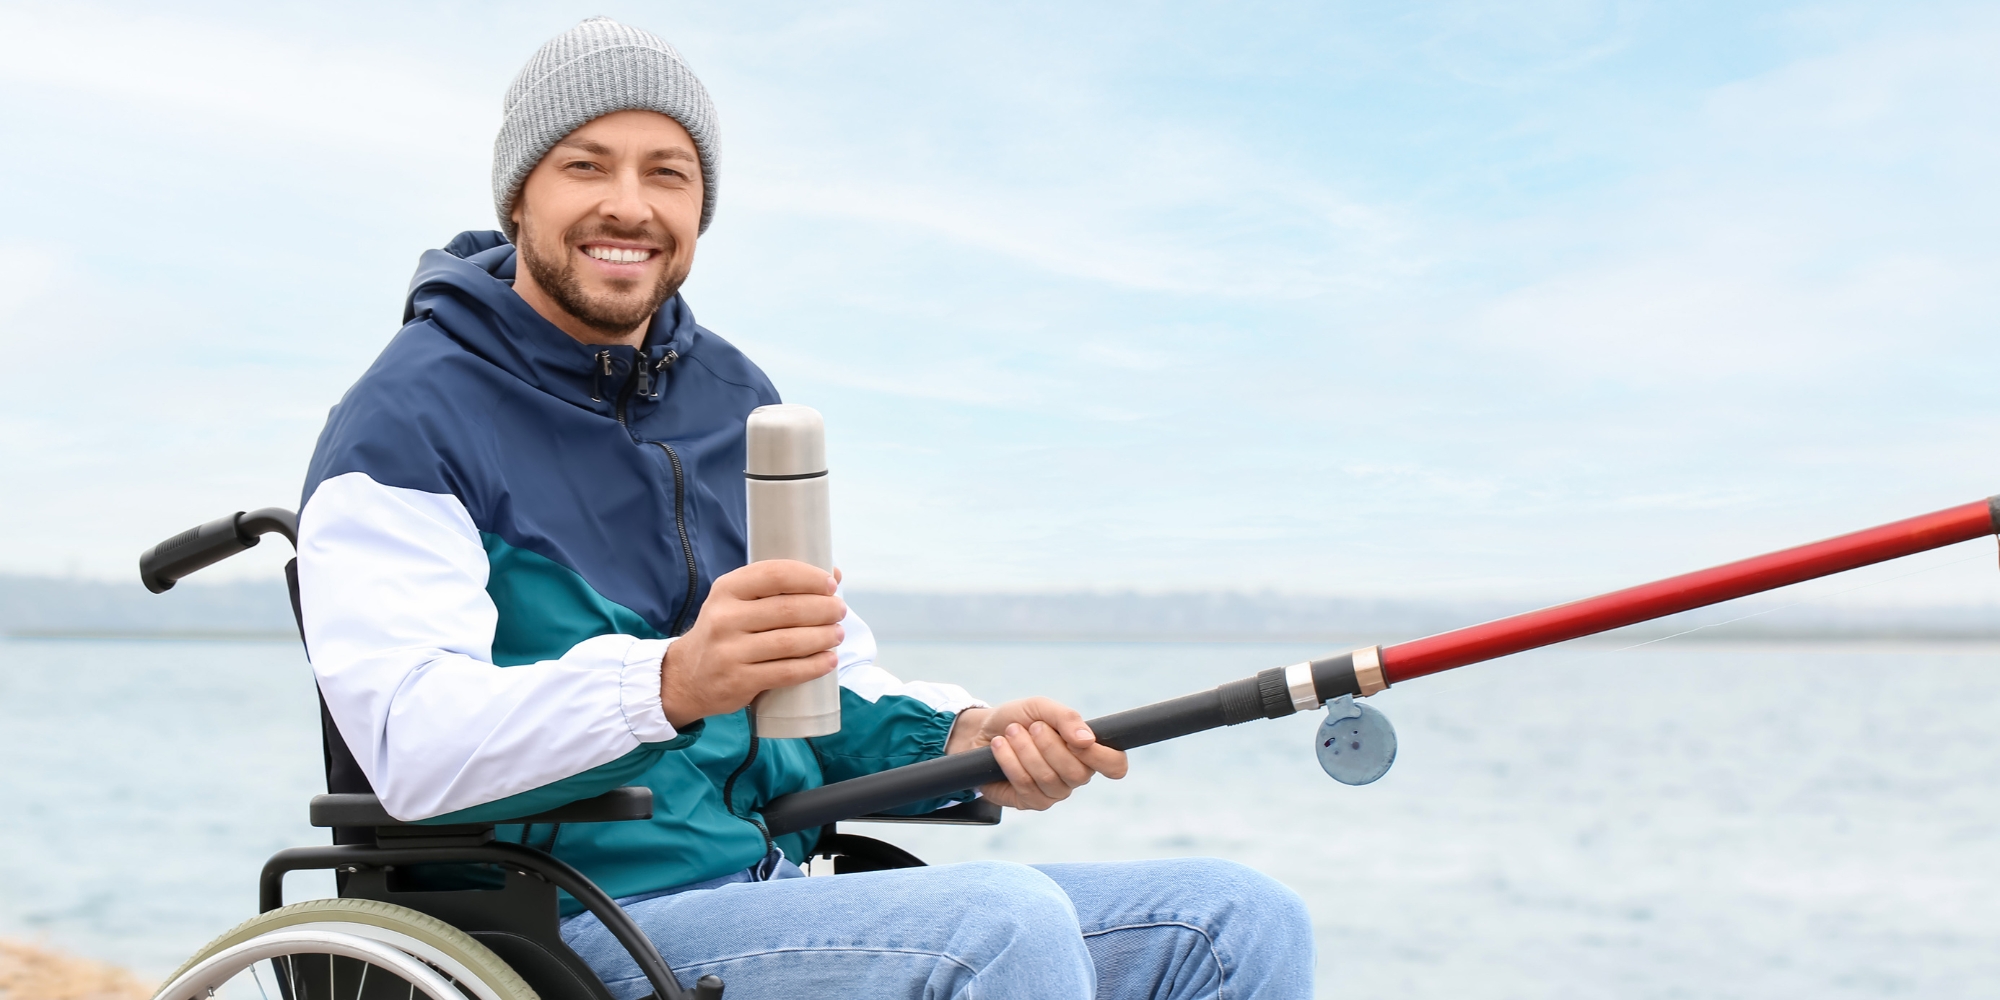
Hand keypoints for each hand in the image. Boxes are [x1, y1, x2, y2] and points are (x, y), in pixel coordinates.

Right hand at [660, 561, 845, 727]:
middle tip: (840, 612)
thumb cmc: (725, 632)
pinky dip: (812, 666)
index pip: (774, 574)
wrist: (686, 676)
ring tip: (838, 635)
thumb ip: (779, 588)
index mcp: (727, 589)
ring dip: (822, 637)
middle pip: (787, 610)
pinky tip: (829, 661)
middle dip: (823, 609)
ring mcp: (729, 651)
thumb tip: (834, 575)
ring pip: (789, 642)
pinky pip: (785, 672)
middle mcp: (724, 618)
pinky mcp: (738, 681)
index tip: (831, 584)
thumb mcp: (738, 602)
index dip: (808, 577)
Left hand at [946, 697, 1128, 809]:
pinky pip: (1025, 785)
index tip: (1077, 739)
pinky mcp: (1029, 802)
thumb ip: (1066, 718)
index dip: (1101, 756)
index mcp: (1087, 752)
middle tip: (1032, 727)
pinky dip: (1010, 761)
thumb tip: (1087, 739)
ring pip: (1049, 779)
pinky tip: (1000, 747)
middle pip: (1077, 773)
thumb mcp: (1041, 708)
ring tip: (1011, 732)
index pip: (1115, 765)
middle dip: (1050, 745)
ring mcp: (1053, 792)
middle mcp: (1075, 775)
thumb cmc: (1018, 718)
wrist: (981, 731)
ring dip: (1026, 750)